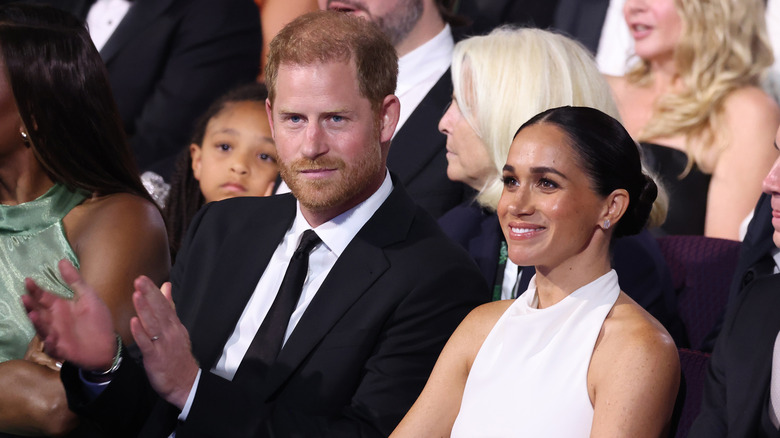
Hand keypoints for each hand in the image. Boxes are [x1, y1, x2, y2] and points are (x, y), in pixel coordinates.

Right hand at [23, 260, 116, 370]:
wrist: (107, 345)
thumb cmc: (97, 320)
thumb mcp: (88, 296)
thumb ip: (75, 280)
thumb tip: (62, 260)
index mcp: (60, 306)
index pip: (43, 296)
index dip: (35, 289)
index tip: (28, 280)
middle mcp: (54, 320)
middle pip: (38, 311)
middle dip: (30, 305)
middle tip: (25, 297)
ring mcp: (56, 334)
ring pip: (42, 328)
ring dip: (37, 322)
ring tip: (32, 314)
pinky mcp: (61, 348)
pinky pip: (53, 346)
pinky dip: (50, 341)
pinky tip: (50, 336)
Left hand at [130, 277, 197, 409]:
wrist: (185, 382)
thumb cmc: (177, 355)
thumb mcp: (176, 328)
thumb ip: (170, 307)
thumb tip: (166, 287)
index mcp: (174, 325)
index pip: (164, 304)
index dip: (153, 291)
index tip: (143, 278)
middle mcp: (170, 332)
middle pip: (159, 311)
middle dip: (149, 295)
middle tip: (139, 280)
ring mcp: (163, 344)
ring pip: (153, 324)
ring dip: (145, 309)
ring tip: (137, 295)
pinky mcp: (155, 358)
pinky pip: (147, 344)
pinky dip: (141, 333)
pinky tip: (134, 323)